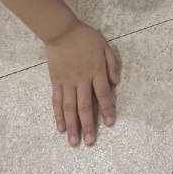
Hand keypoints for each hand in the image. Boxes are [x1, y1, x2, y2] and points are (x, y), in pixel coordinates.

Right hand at [44, 21, 120, 146]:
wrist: (61, 31)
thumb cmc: (85, 37)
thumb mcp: (104, 46)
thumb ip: (111, 63)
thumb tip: (116, 82)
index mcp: (96, 70)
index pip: (102, 94)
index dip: (106, 109)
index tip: (109, 124)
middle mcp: (81, 79)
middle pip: (85, 106)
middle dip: (88, 125)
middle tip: (90, 142)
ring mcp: (67, 82)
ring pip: (69, 107)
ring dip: (72, 125)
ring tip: (74, 141)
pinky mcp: (56, 82)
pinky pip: (57, 101)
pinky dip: (58, 115)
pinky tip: (60, 127)